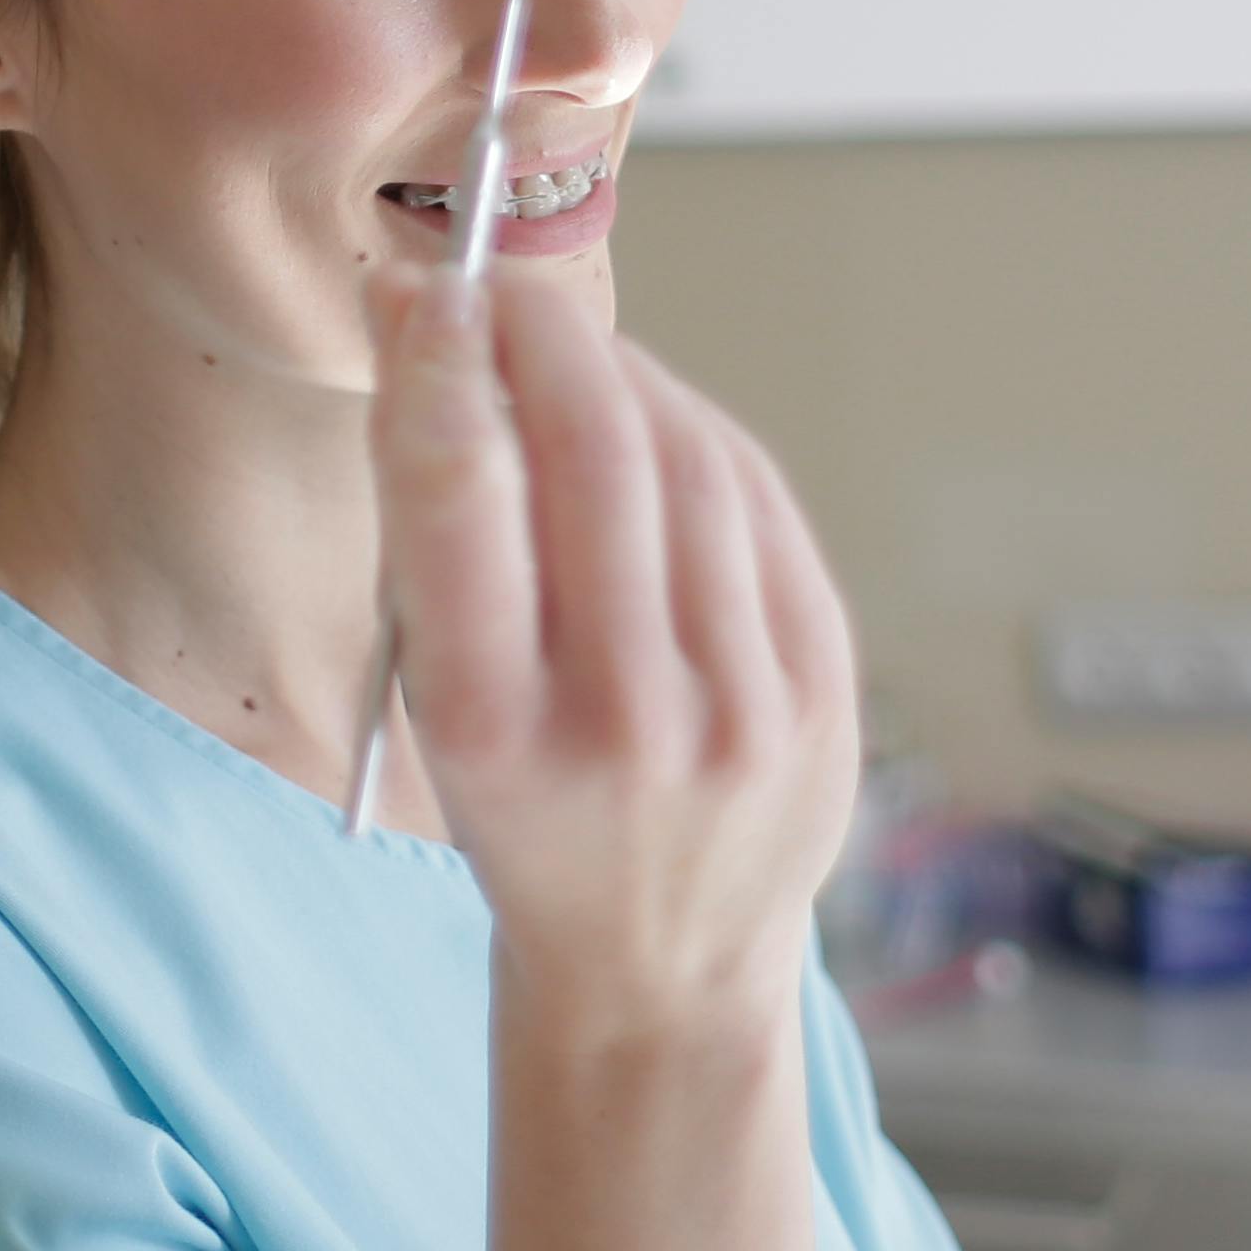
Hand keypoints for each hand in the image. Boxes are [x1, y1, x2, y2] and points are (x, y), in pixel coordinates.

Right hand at [368, 263, 858, 1036]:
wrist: (660, 963)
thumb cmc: (523, 807)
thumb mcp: (433, 696)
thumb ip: (430, 523)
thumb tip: (425, 318)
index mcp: (493, 735)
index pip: (466, 500)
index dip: (445, 370)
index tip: (428, 296)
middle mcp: (627, 723)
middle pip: (596, 455)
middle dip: (544, 338)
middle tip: (502, 287)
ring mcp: (743, 708)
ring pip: (689, 462)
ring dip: (621, 373)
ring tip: (567, 349)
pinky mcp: (825, 689)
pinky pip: (758, 505)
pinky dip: (696, 431)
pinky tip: (651, 415)